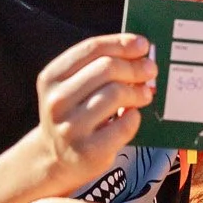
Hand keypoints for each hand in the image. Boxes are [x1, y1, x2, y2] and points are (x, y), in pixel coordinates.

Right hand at [30, 33, 155, 191]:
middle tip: (150, 70)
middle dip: (134, 67)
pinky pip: (125, 124)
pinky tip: (131, 116)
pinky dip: (135, 117)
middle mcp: (57, 101)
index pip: (91, 49)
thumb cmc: (74, 114)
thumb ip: (99, 67)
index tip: (142, 45)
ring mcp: (71, 128)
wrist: (56, 158)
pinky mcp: (89, 151)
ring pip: (116, 94)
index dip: (121, 43)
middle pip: (107, 68)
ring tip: (144, 94)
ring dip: (137, 92)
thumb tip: (139, 52)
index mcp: (51, 78)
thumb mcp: (72, 87)